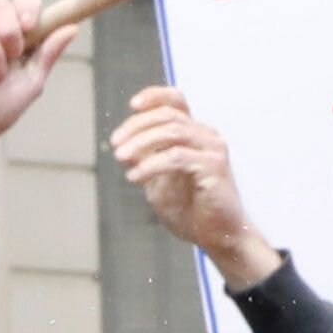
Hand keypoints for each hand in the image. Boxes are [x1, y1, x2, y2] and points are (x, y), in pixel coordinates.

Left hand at [111, 86, 272, 281]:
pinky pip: (177, 157)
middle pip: (168, 116)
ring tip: (121, 158)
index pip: (177, 101)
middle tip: (116, 145)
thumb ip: (145, 163)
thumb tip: (123, 148)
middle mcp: (206, 136)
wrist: (217, 235)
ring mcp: (212, 148)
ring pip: (172, 131)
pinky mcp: (214, 165)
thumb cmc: (191, 210)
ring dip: (141, 143)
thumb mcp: (159, 184)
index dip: (155, 96)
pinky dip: (151, 164)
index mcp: (194, 134)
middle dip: (136, 127)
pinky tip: (135, 177)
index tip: (133, 105)